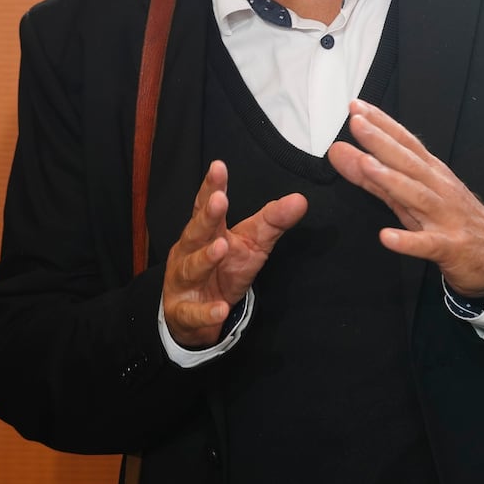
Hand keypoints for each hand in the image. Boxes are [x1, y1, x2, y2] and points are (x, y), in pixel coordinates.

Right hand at [162, 160, 306, 348]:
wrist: (194, 316)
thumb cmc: (223, 270)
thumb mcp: (251, 244)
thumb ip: (272, 221)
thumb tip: (300, 199)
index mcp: (206, 232)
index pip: (206, 205)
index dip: (212, 187)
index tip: (219, 166)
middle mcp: (189, 251)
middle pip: (196, 231)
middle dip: (206, 217)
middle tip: (219, 201)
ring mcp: (183, 281)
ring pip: (192, 268)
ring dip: (205, 258)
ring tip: (220, 248)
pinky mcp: (183, 312)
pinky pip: (193, 313)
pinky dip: (205, 312)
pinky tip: (219, 308)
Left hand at [327, 100, 483, 296]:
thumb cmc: (447, 217)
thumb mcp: (408, 196)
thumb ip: (371, 176)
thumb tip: (339, 152)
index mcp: (430, 173)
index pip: (405, 143)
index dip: (382, 124)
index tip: (358, 107)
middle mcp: (438, 188)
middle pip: (409, 162)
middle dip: (382, 142)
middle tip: (357, 123)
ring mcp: (445, 217)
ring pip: (417, 195)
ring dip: (392, 180)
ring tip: (367, 166)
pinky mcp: (448, 246)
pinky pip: (426, 243)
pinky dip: (407, 240)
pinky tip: (386, 237)